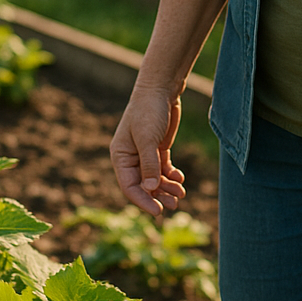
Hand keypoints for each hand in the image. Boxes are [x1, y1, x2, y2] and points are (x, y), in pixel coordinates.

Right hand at [110, 86, 187, 216]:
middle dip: (158, 196)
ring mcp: (145, 154)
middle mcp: (131, 158)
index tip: (158, 211)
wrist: (161, 89)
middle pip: (143, 185)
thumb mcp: (147, 138)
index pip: (129, 186)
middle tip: (175, 204)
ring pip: (155, 179)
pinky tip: (180, 179)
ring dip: (167, 188)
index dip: (143, 200)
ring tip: (181, 194)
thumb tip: (150, 189)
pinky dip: (171, 176)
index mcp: (120, 156)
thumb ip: (149, 164)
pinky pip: (163, 169)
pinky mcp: (158, 148)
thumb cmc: (148, 111)